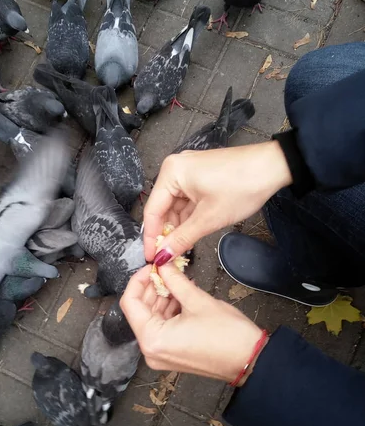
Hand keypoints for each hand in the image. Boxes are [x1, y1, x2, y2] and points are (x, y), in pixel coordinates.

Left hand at [120, 264, 264, 385]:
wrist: (250, 360)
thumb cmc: (228, 336)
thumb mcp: (197, 300)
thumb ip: (174, 280)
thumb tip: (163, 264)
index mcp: (152, 339)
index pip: (130, 303)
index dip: (138, 280)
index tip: (152, 266)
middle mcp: (151, 351)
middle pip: (139, 311)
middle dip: (151, 287)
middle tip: (165, 269)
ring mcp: (160, 354)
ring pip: (151, 318)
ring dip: (161, 297)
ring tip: (176, 280)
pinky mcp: (171, 353)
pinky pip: (161, 327)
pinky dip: (168, 310)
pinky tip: (181, 294)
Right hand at [144, 140, 291, 262]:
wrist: (273, 167)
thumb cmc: (242, 186)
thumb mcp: (209, 218)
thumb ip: (182, 239)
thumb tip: (162, 256)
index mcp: (171, 172)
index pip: (152, 211)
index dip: (151, 238)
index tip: (151, 258)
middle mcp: (175, 168)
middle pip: (162, 208)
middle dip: (166, 233)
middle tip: (167, 257)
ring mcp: (188, 171)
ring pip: (175, 206)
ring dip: (178, 227)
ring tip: (180, 249)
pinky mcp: (200, 176)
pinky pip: (187, 200)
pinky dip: (189, 218)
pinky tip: (191, 234)